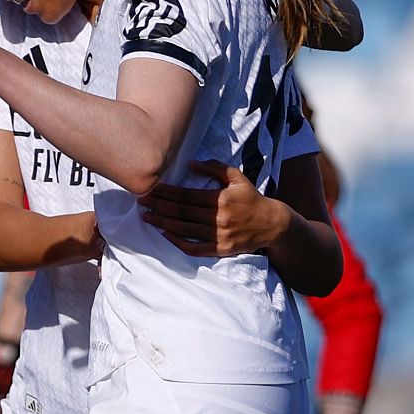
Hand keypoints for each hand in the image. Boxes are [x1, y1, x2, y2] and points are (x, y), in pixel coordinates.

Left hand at [140, 160, 287, 256]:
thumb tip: (190, 163)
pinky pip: (196, 249)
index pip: (186, 196)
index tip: (150, 189)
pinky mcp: (221, 250)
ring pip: (184, 230)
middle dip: (159, 206)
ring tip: (146, 217)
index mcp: (221, 199)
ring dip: (163, 223)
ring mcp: (219, 236)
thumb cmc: (251, 198)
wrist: (272, 225)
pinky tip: (165, 235)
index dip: (166, 193)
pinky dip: (179, 243)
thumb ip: (215, 168)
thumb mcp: (237, 178)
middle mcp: (219, 218)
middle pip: (181, 212)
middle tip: (141, 201)